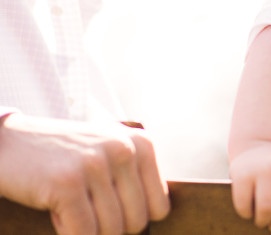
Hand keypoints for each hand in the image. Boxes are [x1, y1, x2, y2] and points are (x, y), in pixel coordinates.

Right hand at [0, 113, 169, 234]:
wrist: (7, 142)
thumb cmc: (62, 156)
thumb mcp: (108, 154)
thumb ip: (134, 179)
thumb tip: (154, 218)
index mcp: (142, 145)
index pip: (159, 208)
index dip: (132, 219)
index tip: (108, 211)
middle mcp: (125, 151)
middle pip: (135, 223)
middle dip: (109, 228)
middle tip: (84, 210)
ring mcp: (96, 165)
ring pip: (110, 231)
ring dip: (87, 230)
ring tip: (69, 206)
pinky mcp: (68, 183)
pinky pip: (84, 233)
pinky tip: (56, 213)